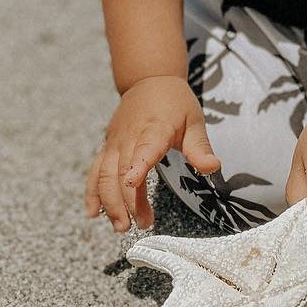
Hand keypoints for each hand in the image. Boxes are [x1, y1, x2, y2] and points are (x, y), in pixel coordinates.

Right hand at [85, 76, 218, 233]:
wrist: (149, 79)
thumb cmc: (175, 102)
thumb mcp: (194, 120)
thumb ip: (200, 147)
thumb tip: (213, 168)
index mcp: (154, 128)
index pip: (144, 149)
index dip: (138, 166)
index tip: (133, 185)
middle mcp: (130, 136)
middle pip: (121, 170)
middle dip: (127, 200)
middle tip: (139, 224)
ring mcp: (115, 142)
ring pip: (105, 174)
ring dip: (110, 202)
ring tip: (120, 226)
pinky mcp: (108, 146)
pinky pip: (95, 171)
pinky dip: (92, 192)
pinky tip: (94, 213)